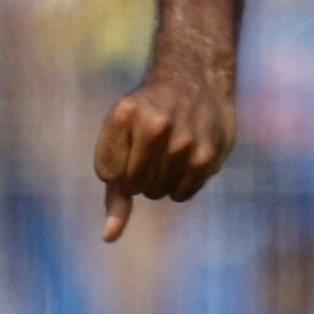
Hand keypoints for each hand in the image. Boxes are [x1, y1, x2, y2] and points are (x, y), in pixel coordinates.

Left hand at [93, 0, 245, 241]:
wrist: (196, 77)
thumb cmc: (149, 113)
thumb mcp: (121, 137)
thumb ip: (114, 190)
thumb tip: (109, 237)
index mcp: (124, 114)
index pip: (107, 174)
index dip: (117, 166)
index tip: (128, 143)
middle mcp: (154, 125)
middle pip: (133, 186)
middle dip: (138, 175)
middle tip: (151, 145)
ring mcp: (182, 141)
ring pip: (156, 192)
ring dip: (160, 179)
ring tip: (171, 148)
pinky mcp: (206, 157)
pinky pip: (180, 195)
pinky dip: (180, 184)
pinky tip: (187, 157)